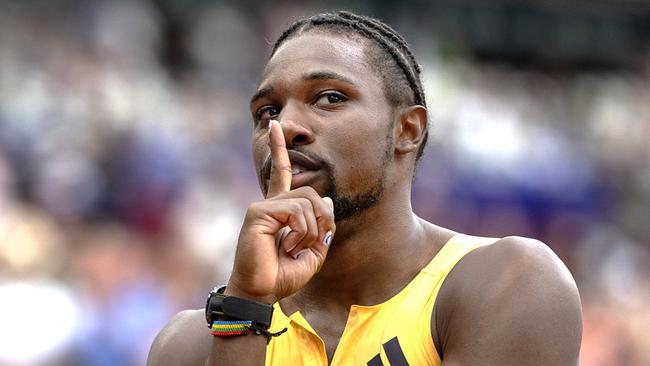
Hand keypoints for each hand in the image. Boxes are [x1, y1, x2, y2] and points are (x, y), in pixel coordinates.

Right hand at [226, 120, 334, 303]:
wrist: (262, 293)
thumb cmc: (282, 275)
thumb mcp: (313, 253)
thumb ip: (322, 227)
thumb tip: (325, 199)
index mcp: (279, 210)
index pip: (281, 173)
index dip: (280, 149)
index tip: (277, 125)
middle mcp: (269, 203)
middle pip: (311, 193)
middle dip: (324, 220)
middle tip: (316, 243)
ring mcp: (262, 206)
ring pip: (307, 202)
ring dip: (312, 230)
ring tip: (296, 249)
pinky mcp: (258, 213)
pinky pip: (296, 211)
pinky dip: (302, 232)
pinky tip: (289, 247)